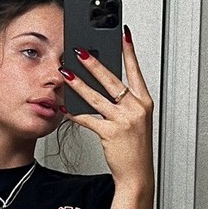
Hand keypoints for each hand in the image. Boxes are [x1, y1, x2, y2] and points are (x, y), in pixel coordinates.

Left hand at [58, 28, 153, 188]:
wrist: (137, 173)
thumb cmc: (135, 148)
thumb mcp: (136, 120)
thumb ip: (123, 102)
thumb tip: (103, 86)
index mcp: (144, 102)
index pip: (135, 71)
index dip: (129, 52)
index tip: (124, 34)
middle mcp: (136, 109)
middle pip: (112, 80)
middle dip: (94, 63)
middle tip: (80, 50)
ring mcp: (124, 121)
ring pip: (96, 97)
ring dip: (78, 84)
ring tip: (66, 73)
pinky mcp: (111, 133)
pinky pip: (88, 119)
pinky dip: (74, 113)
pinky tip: (64, 106)